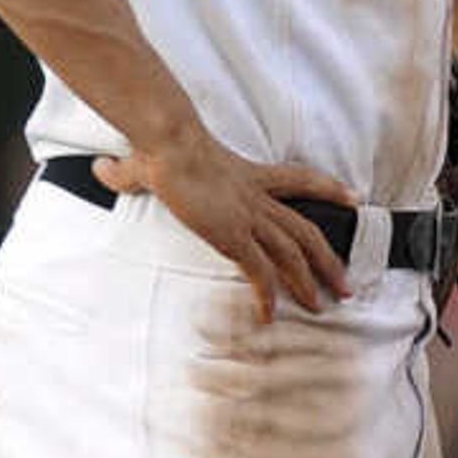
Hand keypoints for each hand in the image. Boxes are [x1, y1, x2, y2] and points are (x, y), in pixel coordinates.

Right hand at [94, 130, 354, 320]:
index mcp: (250, 176)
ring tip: (323, 306)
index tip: (353, 198)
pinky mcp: (234, 235)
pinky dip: (267, 295)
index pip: (301, 180)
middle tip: (346, 284)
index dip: (329, 190)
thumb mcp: (150, 160)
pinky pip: (259, 272)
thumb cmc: (160, 146)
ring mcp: (248, 218)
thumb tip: (104, 170)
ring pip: (294, 254)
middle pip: (306, 231)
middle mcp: (257, 199)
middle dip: (329, 260)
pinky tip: (269, 315)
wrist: (169, 142)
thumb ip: (131, 171)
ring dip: (311, 282)